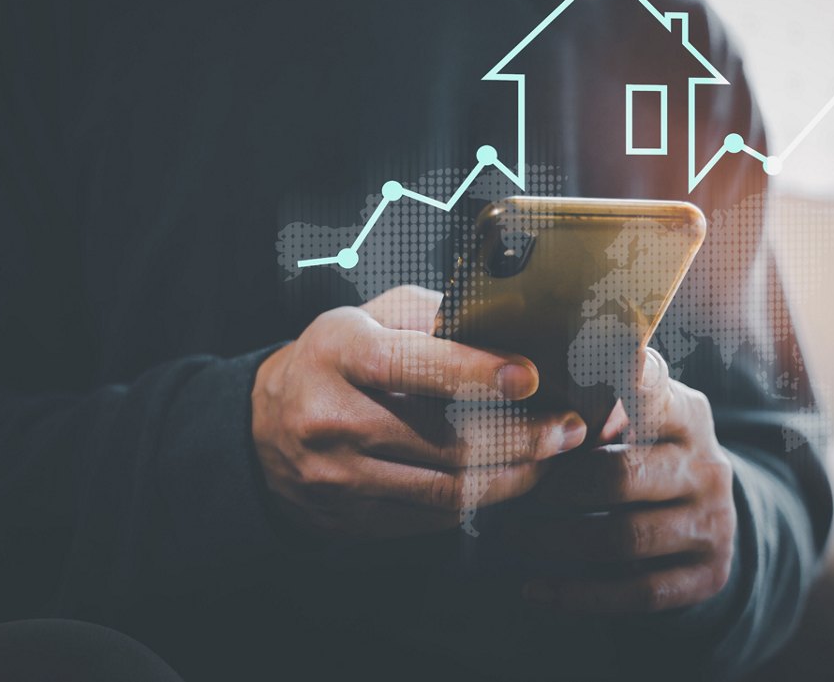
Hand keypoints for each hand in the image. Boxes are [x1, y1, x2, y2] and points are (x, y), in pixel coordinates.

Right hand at [252, 285, 587, 538]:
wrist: (263, 425)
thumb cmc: (335, 359)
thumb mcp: (371, 316)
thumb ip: (436, 318)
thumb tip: (511, 329)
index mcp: (339, 353)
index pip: (412, 364)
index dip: (475, 371)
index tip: (530, 375)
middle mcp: (332, 417)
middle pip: (444, 439)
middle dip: (522, 436)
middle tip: (570, 427)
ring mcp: (339, 477)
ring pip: (447, 488)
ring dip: (514, 475)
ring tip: (552, 457)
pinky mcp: (351, 519)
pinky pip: (432, 517)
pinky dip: (480, 501)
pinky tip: (509, 480)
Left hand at [517, 348, 735, 613]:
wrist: (705, 516)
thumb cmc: (645, 451)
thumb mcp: (640, 415)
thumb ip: (599, 400)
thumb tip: (525, 390)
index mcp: (685, 413)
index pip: (655, 393)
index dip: (630, 383)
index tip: (608, 369)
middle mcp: (706, 465)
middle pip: (622, 475)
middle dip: (556, 488)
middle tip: (513, 492)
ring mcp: (712, 522)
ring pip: (626, 538)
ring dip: (557, 542)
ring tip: (512, 537)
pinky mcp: (708, 574)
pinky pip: (639, 592)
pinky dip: (580, 595)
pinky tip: (537, 590)